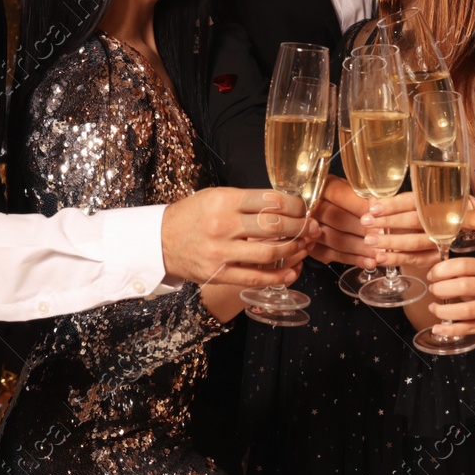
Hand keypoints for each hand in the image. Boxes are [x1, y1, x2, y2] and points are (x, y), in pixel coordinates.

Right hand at [161, 188, 311, 286]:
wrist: (161, 241)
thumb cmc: (194, 215)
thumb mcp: (216, 196)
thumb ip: (248, 201)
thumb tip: (287, 204)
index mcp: (224, 201)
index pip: (270, 200)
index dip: (295, 205)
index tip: (304, 208)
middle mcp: (223, 225)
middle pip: (274, 226)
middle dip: (301, 227)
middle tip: (313, 227)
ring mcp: (220, 252)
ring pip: (269, 252)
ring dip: (295, 250)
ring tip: (305, 245)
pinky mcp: (218, 274)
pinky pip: (255, 277)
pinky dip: (279, 276)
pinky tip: (292, 271)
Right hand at [312, 176, 375, 266]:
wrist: (324, 212)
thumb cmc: (347, 199)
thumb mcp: (353, 189)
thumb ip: (363, 195)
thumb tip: (377, 203)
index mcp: (322, 186)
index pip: (340, 195)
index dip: (360, 206)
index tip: (379, 215)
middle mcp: (311, 206)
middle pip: (337, 219)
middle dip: (363, 229)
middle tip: (383, 237)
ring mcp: (309, 229)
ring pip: (336, 239)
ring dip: (360, 247)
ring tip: (379, 253)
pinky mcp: (313, 247)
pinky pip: (332, 255)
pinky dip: (353, 259)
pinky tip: (369, 262)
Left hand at [361, 194, 438, 267]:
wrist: (438, 236)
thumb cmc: (420, 217)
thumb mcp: (409, 207)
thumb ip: (393, 205)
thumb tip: (373, 202)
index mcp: (431, 204)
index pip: (412, 201)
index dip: (392, 205)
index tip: (373, 208)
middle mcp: (438, 221)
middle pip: (413, 221)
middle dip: (388, 222)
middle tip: (366, 222)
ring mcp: (438, 241)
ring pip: (414, 242)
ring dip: (390, 242)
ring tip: (369, 241)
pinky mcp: (434, 257)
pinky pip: (414, 259)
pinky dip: (396, 259)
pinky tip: (380, 257)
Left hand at [425, 257, 474, 336]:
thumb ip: (459, 271)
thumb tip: (433, 274)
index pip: (463, 265)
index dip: (442, 271)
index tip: (431, 276)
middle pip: (464, 286)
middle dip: (441, 289)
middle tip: (433, 291)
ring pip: (467, 311)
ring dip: (443, 311)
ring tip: (434, 308)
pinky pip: (470, 328)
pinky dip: (450, 330)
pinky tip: (437, 329)